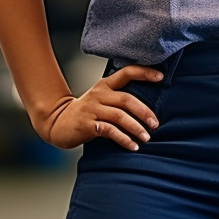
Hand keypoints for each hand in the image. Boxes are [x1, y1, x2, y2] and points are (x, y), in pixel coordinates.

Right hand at [38, 66, 163, 149]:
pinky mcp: (87, 125)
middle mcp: (99, 94)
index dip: (144, 73)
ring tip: (146, 137)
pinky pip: (110, 131)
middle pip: (126, 99)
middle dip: (144, 111)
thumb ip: (118, 99)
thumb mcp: (101, 99)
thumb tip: (148, 108)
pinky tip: (132, 146)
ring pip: (119, 116)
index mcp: (105, 84)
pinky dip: (123, 139)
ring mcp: (92, 109)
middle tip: (156, 123)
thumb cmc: (86, 112)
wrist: (58, 122)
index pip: (127, 72)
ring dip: (136, 128)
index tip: (161, 76)